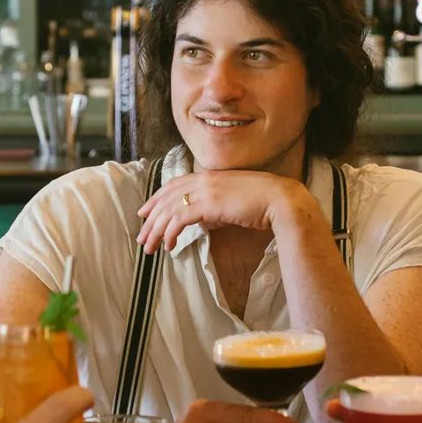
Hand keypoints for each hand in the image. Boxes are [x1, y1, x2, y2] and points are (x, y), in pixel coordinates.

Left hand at [136, 171, 310, 253]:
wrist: (280, 200)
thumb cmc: (261, 203)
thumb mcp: (231, 201)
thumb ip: (213, 208)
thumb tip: (201, 221)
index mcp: (207, 176)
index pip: (173, 185)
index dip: (156, 199)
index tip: (145, 212)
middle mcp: (203, 180)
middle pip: (166, 198)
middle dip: (150, 219)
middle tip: (141, 236)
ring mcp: (205, 190)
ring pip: (169, 210)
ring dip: (156, 229)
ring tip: (149, 246)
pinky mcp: (209, 204)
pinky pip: (180, 219)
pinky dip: (170, 233)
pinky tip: (168, 245)